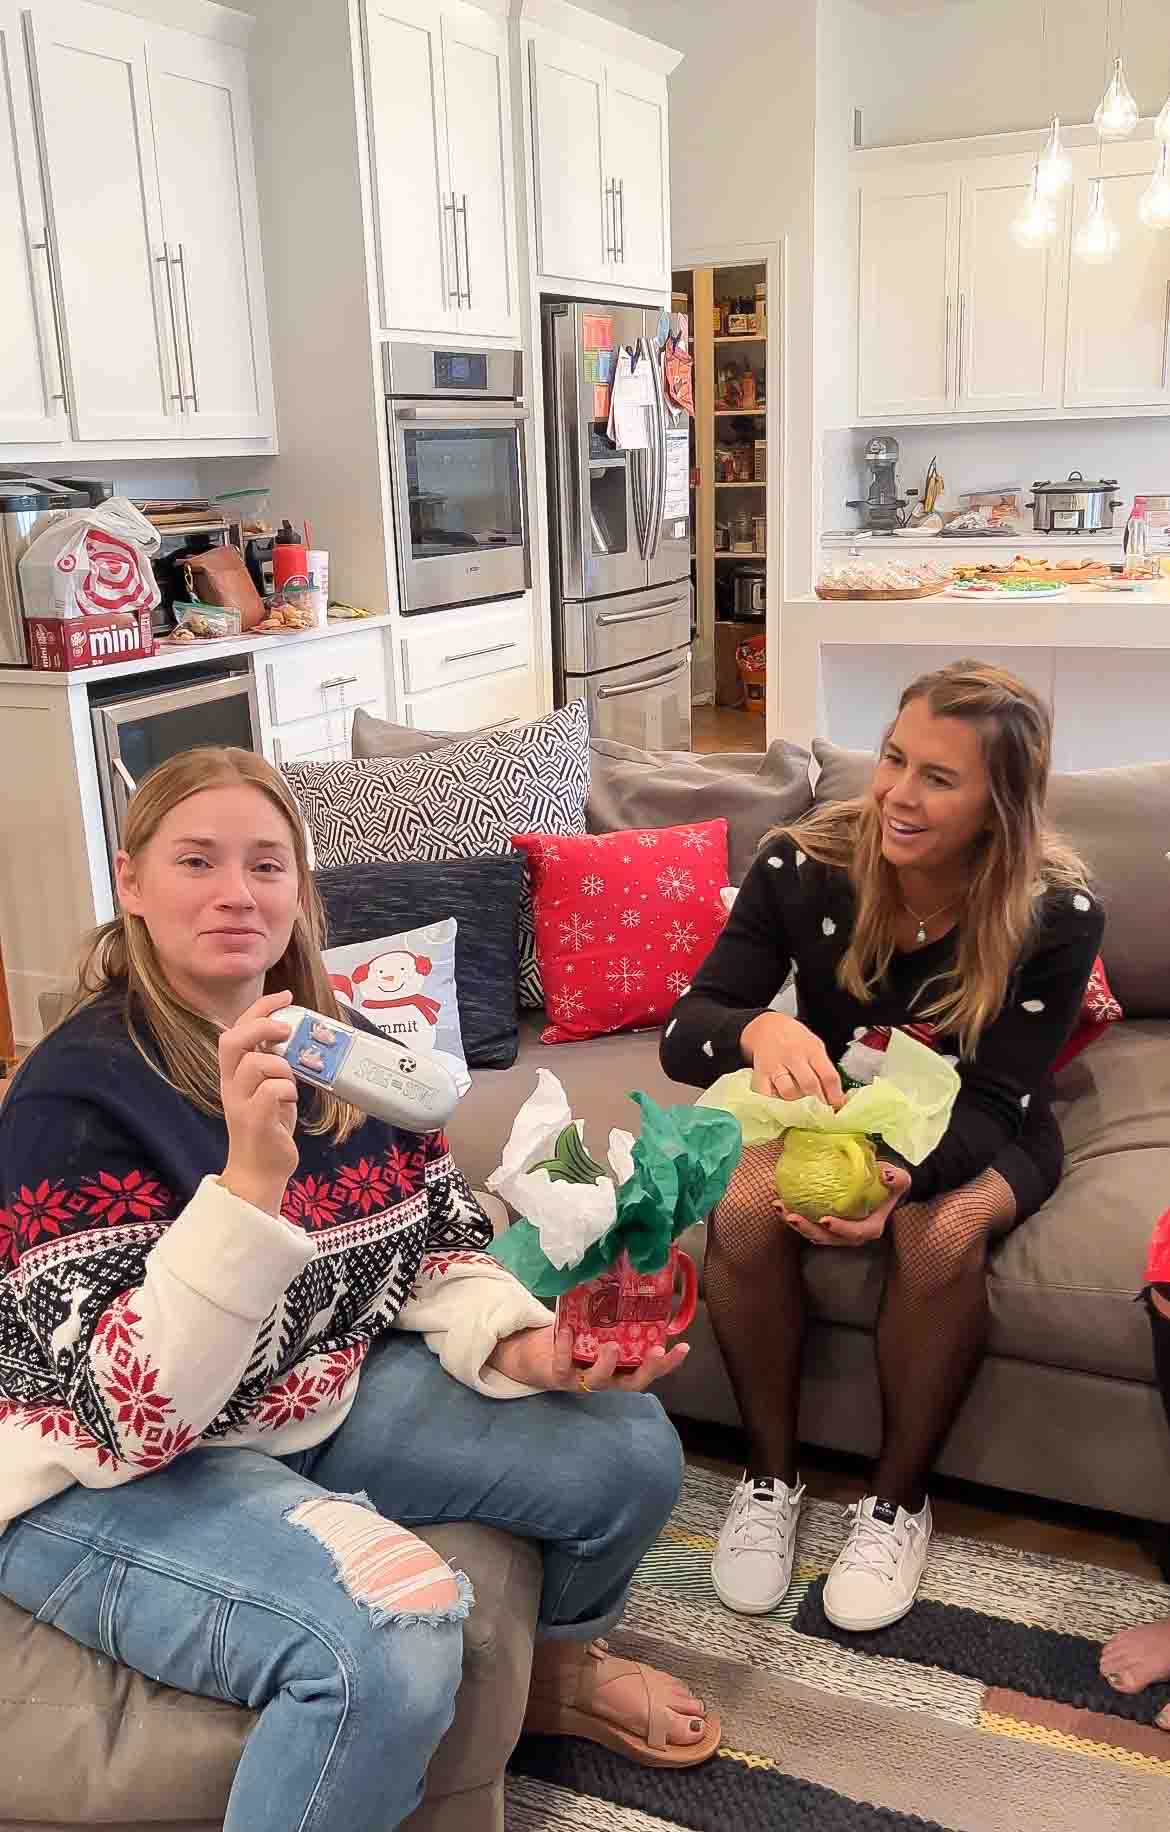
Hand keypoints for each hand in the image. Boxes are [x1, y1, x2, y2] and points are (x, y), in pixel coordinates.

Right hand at [220, 991, 299, 1215]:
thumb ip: (272, 1063)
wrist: (258, 1174)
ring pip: (256, 1063)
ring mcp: (240, 1103)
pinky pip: (272, 1090)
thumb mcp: (269, 1088)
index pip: (235, 1029)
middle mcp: (231, 1085)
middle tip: (287, 1031)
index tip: (285, 996)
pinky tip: (289, 1103)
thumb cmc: (268, 1128)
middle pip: (232, 1040)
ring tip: (290, 1084)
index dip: (259, 1008)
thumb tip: (290, 1034)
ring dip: (282, 1066)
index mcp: (233, 1074)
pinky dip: (288, 1090)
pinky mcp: (254, 1121)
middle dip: (262, 1025)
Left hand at [488, 1324, 689, 1392]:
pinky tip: (566, 1331)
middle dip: (648, 1369)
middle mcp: (606, 1377)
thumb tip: (631, 1273)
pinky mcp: (558, 1376)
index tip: (684, 1347)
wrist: (536, 1355)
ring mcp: (582, 1379)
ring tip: (612, 1345)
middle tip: (657, 1351)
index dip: (668, 1363)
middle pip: (632, 1382)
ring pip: (599, 1380)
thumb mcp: (597, 1327)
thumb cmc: (575, 1338)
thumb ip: (614, 1313)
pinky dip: (565, 1349)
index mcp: (619, 1367)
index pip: (649, 1369)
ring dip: (607, 1364)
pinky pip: (563, 1366)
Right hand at [741, 1011, 845, 1108]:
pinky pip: (767, 1096)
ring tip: (802, 1107)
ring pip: (788, 1092)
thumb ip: (825, 1069)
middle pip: (809, 1085)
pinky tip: (782, 1105)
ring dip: (798, 1104)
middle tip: (822, 1112)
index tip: (838, 1106)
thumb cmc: (795, 1039)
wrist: (766, 1027)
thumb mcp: (815, 1045)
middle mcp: (792, 1057)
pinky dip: (776, 1104)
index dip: (835, 1095)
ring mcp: (774, 1067)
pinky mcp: (759, 1075)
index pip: (828, 1076)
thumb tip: (837, 1097)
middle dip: (819, 1102)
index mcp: (811, 1049)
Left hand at [775, 1163, 910, 1247]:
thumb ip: (896, 1179)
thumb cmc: (890, 1185)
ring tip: (778, 1207)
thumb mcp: (899, 1179)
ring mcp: (836, 1231)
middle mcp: (851, 1235)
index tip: (824, 1219)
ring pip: (814, 1234)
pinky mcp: (825, 1224)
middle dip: (807, 1229)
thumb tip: (886, 1176)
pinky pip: (808, 1223)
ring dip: (795, 1223)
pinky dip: (792, 1214)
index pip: (854, 1233)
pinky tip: (778, 1200)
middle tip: (790, 1215)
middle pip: (827, 1238)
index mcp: (870, 1227)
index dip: (840, 1229)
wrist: (882, 1189)